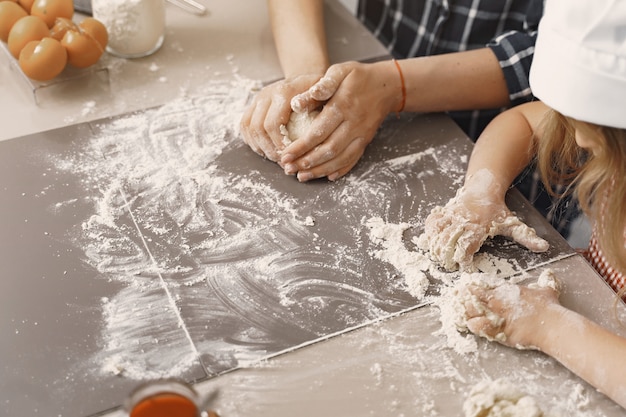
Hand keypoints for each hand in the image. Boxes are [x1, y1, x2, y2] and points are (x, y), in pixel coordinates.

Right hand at [240, 74, 322, 162]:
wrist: (305, 81)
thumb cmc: (319, 92)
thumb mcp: (325, 93)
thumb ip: (317, 105)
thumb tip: (303, 114)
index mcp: (283, 91)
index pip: (273, 124)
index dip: (279, 144)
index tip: (291, 156)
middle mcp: (266, 94)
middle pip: (258, 128)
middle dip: (270, 149)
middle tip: (283, 162)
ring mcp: (257, 99)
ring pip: (249, 129)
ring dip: (261, 147)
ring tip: (276, 158)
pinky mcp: (252, 106)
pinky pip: (244, 127)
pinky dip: (253, 142)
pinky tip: (266, 150)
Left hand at [280, 60, 399, 181]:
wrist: (388, 85)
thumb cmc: (358, 77)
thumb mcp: (339, 71)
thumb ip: (321, 85)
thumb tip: (298, 102)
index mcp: (342, 106)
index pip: (318, 132)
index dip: (301, 146)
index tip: (285, 155)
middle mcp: (353, 124)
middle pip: (328, 149)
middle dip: (307, 162)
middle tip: (289, 169)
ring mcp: (361, 134)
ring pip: (340, 158)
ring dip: (320, 170)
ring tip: (302, 176)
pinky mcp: (366, 140)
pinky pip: (353, 159)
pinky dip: (340, 170)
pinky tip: (327, 176)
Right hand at [422, 170, 548, 270]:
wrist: (483, 188)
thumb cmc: (497, 209)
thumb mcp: (513, 224)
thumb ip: (526, 238)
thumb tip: (544, 248)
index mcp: (479, 227)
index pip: (467, 248)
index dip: (464, 260)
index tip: (465, 267)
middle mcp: (463, 221)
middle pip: (448, 243)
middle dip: (447, 257)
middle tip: (449, 265)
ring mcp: (451, 216)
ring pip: (437, 234)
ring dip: (437, 247)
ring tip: (440, 257)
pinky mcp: (443, 212)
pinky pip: (431, 224)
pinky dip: (430, 233)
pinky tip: (432, 241)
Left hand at [462, 280, 560, 348]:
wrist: (550, 326)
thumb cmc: (548, 307)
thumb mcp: (547, 290)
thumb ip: (545, 281)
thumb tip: (550, 274)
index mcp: (505, 290)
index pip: (482, 285)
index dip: (472, 286)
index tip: (466, 285)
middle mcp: (497, 301)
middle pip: (472, 296)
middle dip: (464, 296)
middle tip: (458, 297)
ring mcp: (495, 316)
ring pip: (470, 310)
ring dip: (465, 310)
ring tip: (460, 310)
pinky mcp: (496, 330)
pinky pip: (476, 326)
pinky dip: (471, 324)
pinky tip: (469, 324)